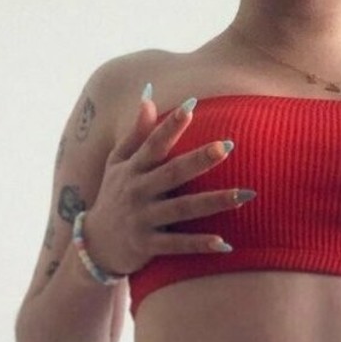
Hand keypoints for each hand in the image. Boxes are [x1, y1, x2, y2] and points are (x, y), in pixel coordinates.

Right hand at [82, 94, 252, 275]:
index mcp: (133, 169)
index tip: (190, 107)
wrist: (96, 245)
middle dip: (199, 159)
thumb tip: (149, 96)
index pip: (153, 144)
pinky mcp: (148, 246)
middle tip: (227, 146)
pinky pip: (178, 244)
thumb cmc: (113, 195)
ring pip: (182, 209)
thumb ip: (137, 133)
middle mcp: (138, 191)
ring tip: (244, 195)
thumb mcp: (117, 162)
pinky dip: (199, 244)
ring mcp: (143, 219)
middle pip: (172, 173)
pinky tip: (224, 243)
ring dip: (214, 202)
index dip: (170, 126)